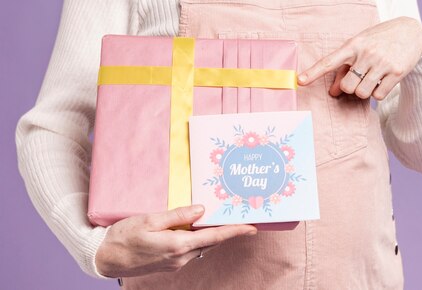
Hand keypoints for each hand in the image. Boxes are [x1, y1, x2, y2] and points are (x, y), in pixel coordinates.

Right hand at [95, 205, 256, 277]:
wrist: (104, 260)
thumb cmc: (122, 237)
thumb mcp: (148, 220)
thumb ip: (177, 215)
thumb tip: (201, 210)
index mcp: (177, 245)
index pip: (214, 238)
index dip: (234, 232)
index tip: (252, 227)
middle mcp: (180, 257)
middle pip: (210, 242)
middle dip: (224, 231)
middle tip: (238, 217)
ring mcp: (175, 263)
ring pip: (200, 246)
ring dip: (209, 234)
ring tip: (217, 219)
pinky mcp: (170, 263)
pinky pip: (189, 249)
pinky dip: (196, 239)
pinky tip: (194, 228)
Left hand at [298, 16, 421, 99]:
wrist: (411, 32)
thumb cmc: (379, 41)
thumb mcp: (360, 48)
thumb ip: (345, 69)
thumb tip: (333, 92)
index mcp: (353, 45)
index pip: (330, 61)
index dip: (314, 72)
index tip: (300, 81)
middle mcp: (367, 53)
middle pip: (347, 86)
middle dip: (350, 88)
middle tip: (359, 79)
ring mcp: (382, 63)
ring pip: (362, 93)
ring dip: (364, 92)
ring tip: (371, 79)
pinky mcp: (397, 72)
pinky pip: (378, 95)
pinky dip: (378, 93)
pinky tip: (383, 81)